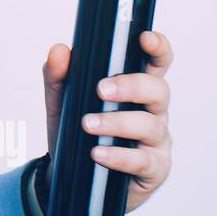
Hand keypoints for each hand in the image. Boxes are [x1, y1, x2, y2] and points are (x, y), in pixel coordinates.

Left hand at [41, 30, 173, 213]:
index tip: (145, 38)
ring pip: (150, 125)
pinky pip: (142, 160)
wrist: (71, 177)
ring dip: (117, 123)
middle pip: (158, 90)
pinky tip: (98, 153)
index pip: (155, 63)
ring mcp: (157, 140)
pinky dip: (118, 155)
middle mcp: (153, 111)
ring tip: (88, 124)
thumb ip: (58, 76)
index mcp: (136, 89)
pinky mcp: (155, 169)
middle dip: (131, 86)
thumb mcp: (61, 102)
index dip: (157, 48)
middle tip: (101, 89)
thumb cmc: (77, 132)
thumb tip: (59, 51)